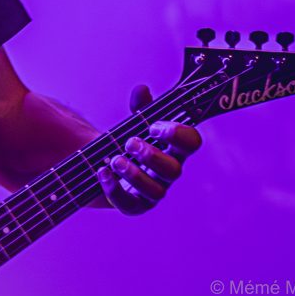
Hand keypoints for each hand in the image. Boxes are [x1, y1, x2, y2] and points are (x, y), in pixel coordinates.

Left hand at [96, 84, 201, 214]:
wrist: (115, 164)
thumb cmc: (135, 141)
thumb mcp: (137, 121)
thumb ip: (140, 107)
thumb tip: (142, 89)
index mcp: (174, 148)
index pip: (192, 143)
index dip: (178, 135)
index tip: (154, 126)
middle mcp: (168, 172)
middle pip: (174, 171)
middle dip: (152, 156)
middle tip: (130, 142)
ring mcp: (153, 191)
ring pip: (155, 192)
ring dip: (134, 174)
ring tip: (115, 159)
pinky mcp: (135, 205)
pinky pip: (130, 206)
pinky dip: (115, 190)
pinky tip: (102, 172)